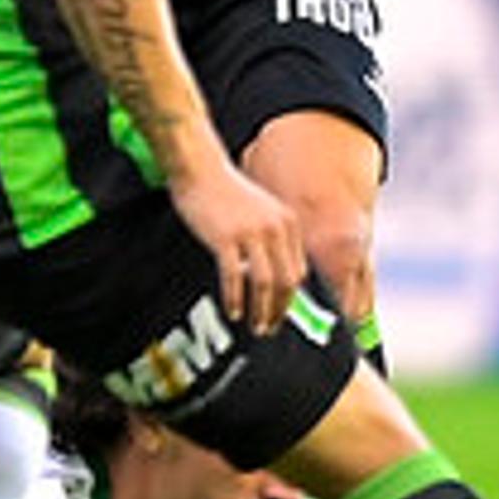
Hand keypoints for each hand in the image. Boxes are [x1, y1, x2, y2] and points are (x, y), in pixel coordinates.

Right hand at [169, 157, 305, 335]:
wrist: (200, 169)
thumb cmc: (226, 193)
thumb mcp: (260, 213)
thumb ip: (271, 241)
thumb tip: (271, 280)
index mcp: (287, 223)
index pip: (298, 272)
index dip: (289, 299)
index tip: (278, 314)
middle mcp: (275, 228)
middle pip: (287, 281)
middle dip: (279, 311)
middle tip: (268, 329)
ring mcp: (251, 232)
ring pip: (265, 283)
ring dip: (261, 311)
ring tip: (254, 327)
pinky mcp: (226, 237)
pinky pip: (234, 277)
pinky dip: (235, 299)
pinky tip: (233, 312)